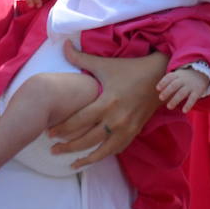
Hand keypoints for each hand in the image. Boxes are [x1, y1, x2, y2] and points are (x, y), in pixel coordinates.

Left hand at [48, 44, 166, 168]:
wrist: (160, 76)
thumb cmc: (130, 69)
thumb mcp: (105, 64)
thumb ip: (81, 59)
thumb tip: (63, 45)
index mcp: (107, 103)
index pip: (79, 121)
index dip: (62, 128)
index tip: (49, 133)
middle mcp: (116, 119)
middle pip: (87, 140)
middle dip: (68, 146)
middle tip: (53, 150)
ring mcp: (127, 128)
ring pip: (102, 150)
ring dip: (86, 158)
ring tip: (71, 162)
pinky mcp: (134, 132)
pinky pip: (117, 149)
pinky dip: (104, 155)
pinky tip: (93, 158)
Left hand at [157, 68, 208, 112]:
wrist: (202, 72)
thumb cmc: (185, 77)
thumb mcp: (178, 75)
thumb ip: (169, 80)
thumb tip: (156, 90)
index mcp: (177, 75)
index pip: (169, 77)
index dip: (163, 82)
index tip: (157, 89)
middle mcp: (183, 80)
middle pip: (174, 85)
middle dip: (167, 91)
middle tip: (161, 98)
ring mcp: (190, 86)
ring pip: (182, 93)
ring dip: (175, 100)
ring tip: (169, 107)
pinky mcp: (197, 91)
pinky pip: (193, 98)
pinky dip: (188, 105)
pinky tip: (184, 111)